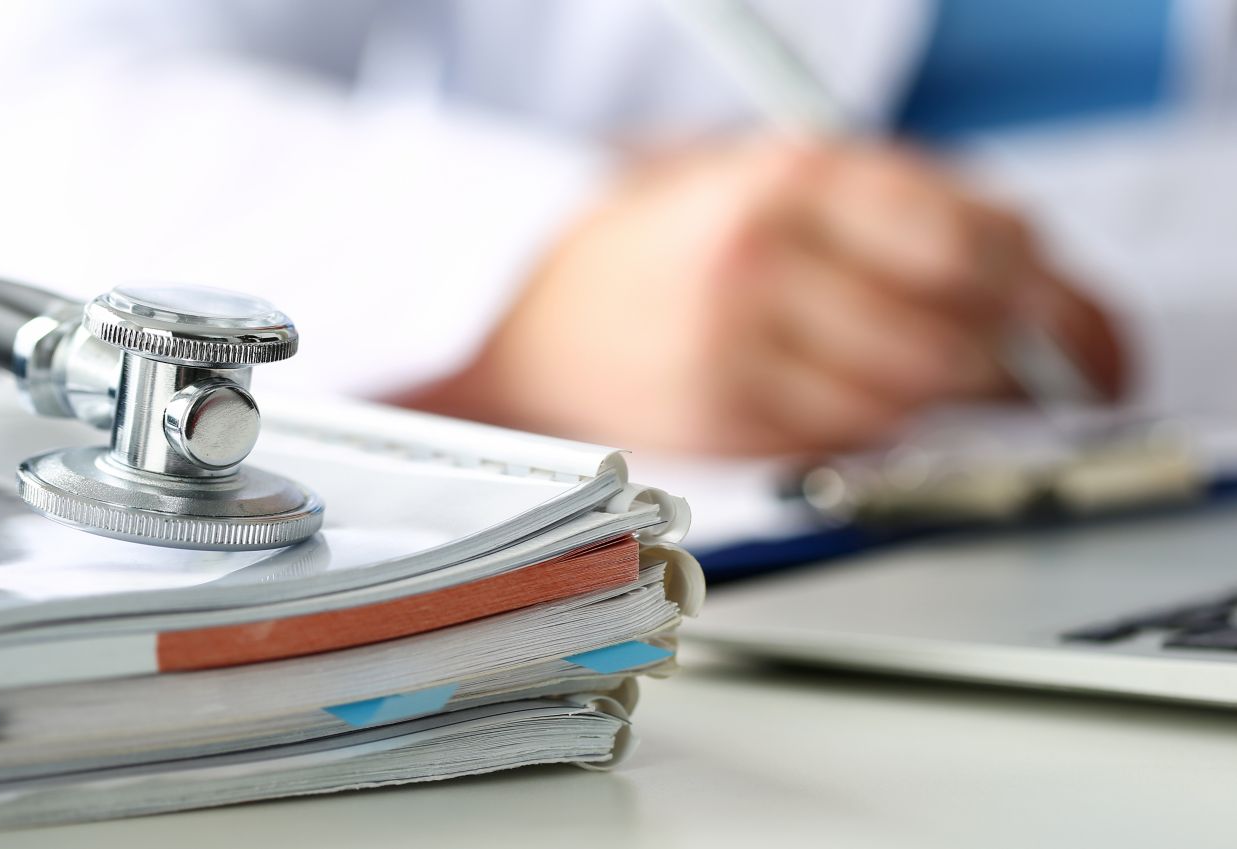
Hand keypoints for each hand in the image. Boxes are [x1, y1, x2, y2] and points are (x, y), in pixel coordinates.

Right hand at [399, 138, 1125, 455]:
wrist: (535, 316)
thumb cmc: (662, 244)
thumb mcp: (770, 177)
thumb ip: (895, 206)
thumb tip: (1024, 271)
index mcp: (781, 181)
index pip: (963, 240)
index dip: (1044, 287)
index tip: (1075, 315)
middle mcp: (759, 265)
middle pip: (951, 334)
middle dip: (1023, 360)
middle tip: (1054, 369)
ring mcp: (737, 354)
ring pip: (910, 399)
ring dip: (958, 399)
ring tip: (967, 383)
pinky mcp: (725, 427)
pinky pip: (852, 439)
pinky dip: (891, 426)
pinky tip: (884, 400)